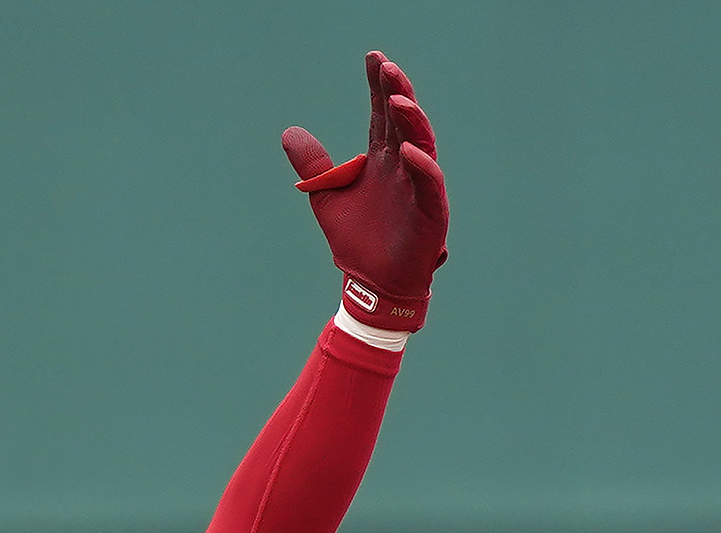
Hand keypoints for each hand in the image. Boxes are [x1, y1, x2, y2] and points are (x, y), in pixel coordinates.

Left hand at [281, 50, 446, 332]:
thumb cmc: (357, 241)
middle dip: (396, 92)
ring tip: (395, 99)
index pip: (382, 115)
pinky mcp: (431, 214)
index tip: (372, 58)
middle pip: (404, 122)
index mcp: (383, 160)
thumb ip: (313, 166)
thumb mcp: (326, 197)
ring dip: (411, 121)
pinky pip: (429, 186)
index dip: (378, 87)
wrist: (371, 285)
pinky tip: (409, 152)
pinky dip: (421, 168)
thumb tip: (289, 133)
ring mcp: (420, 188)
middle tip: (386, 66)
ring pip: (422, 145)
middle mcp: (404, 168)